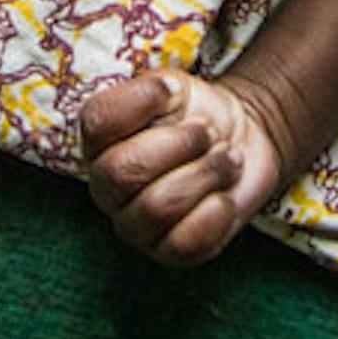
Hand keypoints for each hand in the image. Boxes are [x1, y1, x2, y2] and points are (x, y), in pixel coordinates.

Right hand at [78, 67, 291, 266]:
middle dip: (180, 145)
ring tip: (227, 158)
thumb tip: (161, 90)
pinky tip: (223, 194)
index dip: (141, 102)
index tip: (173, 91)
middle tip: (209, 132)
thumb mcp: (174, 87)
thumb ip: (156, 87)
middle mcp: (107, 187)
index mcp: (100, 141)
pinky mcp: (169, 251)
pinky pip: (185, 242)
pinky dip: (216, 211)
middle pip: (123, 172)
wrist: (240, 144)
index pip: (97, 123)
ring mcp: (134, 225)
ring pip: (157, 207)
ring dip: (206, 174)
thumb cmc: (197, 115)